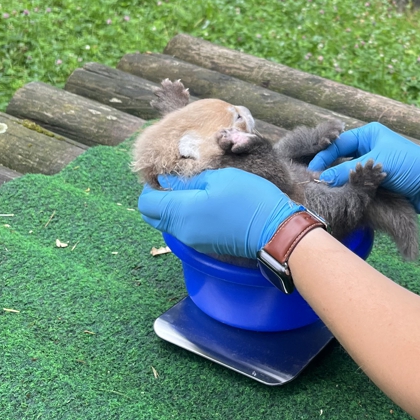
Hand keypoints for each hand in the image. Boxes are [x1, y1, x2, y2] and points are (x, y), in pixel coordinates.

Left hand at [137, 167, 302, 258]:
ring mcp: (193, 241)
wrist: (273, 229)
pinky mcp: (204, 245)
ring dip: (172, 207)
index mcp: (181, 212)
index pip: (146, 203)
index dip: (151, 186)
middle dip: (157, 198)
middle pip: (153, 216)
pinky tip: (204, 202)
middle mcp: (181, 231)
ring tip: (193, 189)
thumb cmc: (247, 198)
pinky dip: (185, 215)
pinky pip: (184, 229)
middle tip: (175, 180)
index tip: (165, 173)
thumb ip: (188, 181)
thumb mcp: (218, 179)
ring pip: (169, 223)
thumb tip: (168, 181)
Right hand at [308, 122, 419, 224]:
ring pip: (347, 173)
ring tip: (323, 192)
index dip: (324, 156)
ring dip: (338, 181)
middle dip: (328, 169)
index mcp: (369, 134)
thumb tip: (322, 178)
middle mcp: (369, 147)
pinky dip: (349, 190)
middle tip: (313, 183)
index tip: (311, 171)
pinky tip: (339, 197)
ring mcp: (372, 165)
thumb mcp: (378, 164)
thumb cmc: (411, 166)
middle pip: (340, 157)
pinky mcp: (377, 183)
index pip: (338, 142)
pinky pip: (356, 185)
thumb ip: (349, 170)